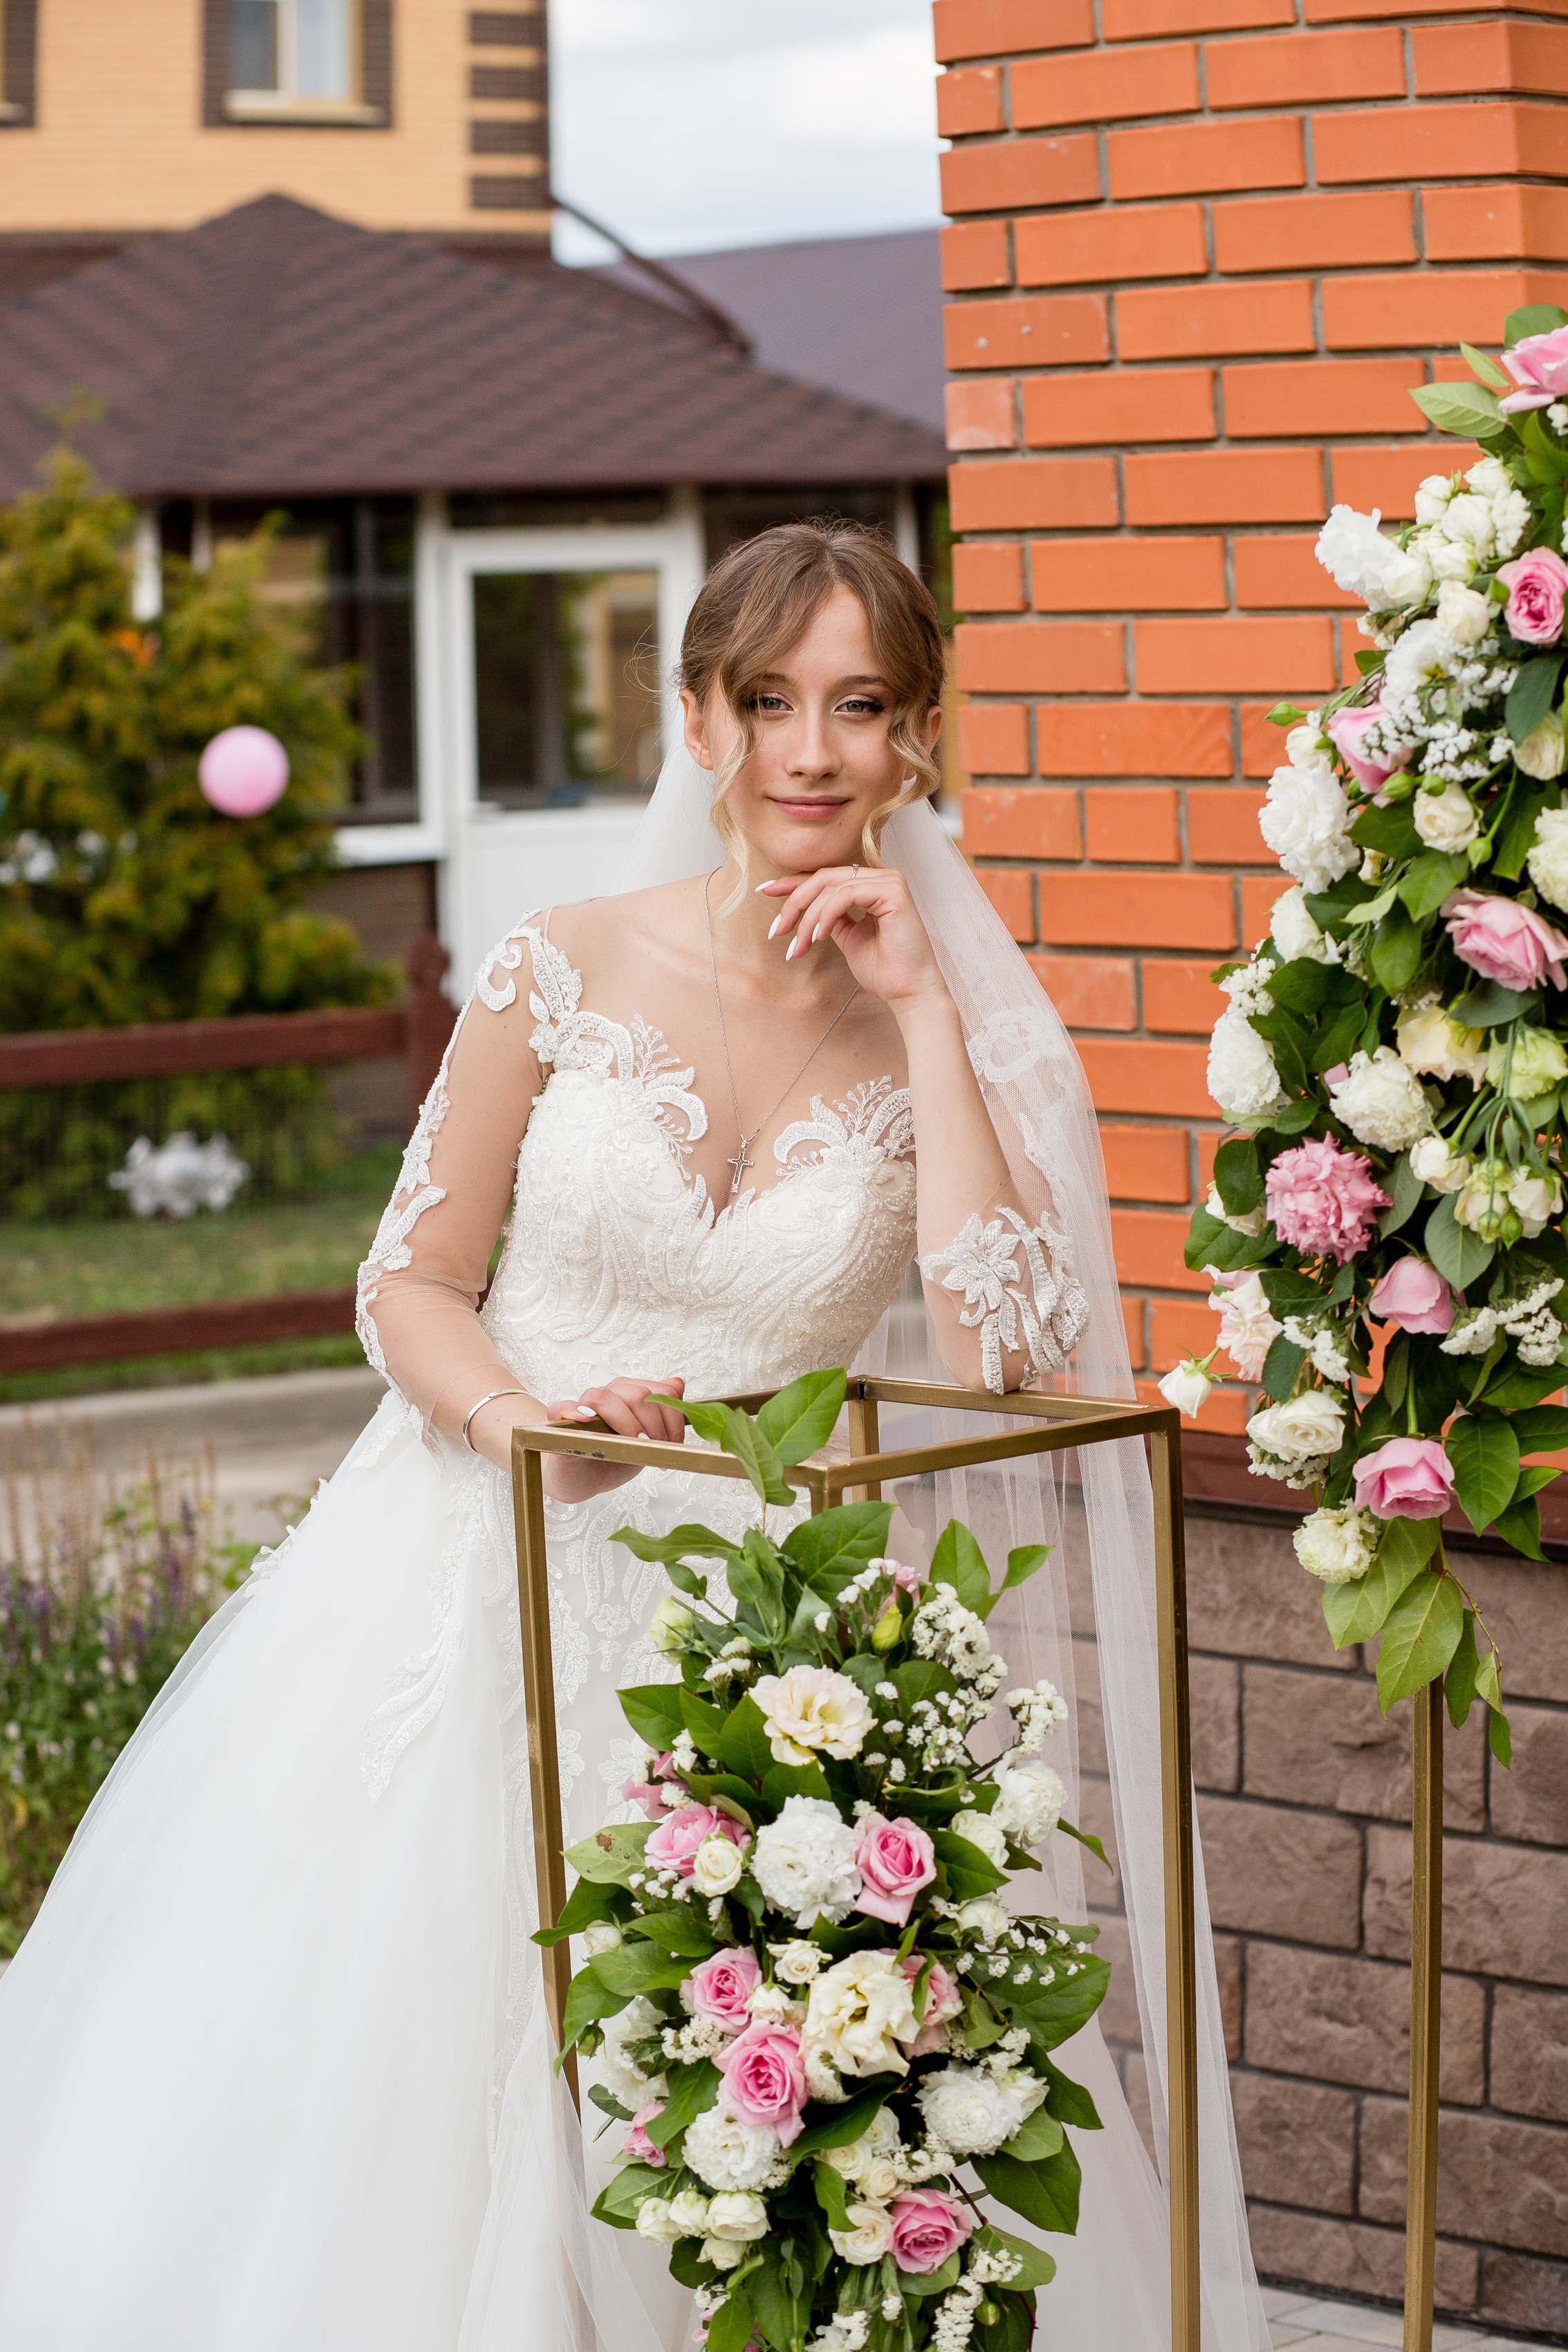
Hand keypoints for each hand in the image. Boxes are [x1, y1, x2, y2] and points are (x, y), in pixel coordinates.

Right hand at [540, 1374, 687, 1501]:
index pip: (658, 1391)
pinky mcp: (559, 1424)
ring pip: (604, 1397)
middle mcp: (607, 1395)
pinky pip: (562, 1408)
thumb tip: (678, 1383)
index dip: (672, 1417)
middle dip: (654, 1424)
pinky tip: (586, 1419)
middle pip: (637, 1395)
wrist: (584, 1479)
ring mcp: (582, 1407)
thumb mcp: (646, 1438)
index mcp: (629, 1394)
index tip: (674, 1443)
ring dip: (625, 1422)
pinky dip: (573, 1410)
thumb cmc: (614, 1456)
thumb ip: (663, 1412)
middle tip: (656, 1448)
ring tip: (635, 1443)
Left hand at [757, 866, 949, 1018]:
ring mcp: (889, 881)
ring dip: (807, 917)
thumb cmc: (884, 971)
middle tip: (776, 932)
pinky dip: (825, 915)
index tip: (764, 891)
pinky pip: (845, 894)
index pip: (825, 877)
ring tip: (797, 946)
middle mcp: (882, 878)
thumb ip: (830, 919)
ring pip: (830, 886)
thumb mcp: (848, 939)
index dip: (792, 883)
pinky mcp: (893, 892)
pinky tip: (817, 936)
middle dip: (793, 903)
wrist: (909, 993)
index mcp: (872, 886)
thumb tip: (802, 910)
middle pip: (822, 878)